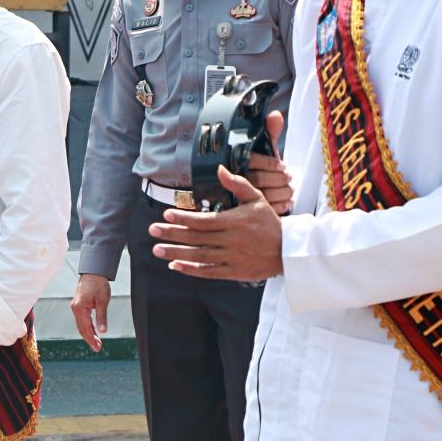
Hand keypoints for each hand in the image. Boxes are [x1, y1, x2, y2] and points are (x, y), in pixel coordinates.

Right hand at [69, 274, 108, 352]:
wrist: (93, 273)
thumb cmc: (98, 284)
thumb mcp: (102, 301)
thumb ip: (102, 317)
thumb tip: (102, 332)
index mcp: (79, 308)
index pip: (85, 328)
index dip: (91, 339)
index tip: (97, 348)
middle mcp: (75, 309)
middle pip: (81, 328)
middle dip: (89, 339)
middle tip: (98, 348)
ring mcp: (76, 307)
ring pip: (81, 325)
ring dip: (88, 334)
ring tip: (97, 343)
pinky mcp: (79, 306)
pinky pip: (82, 320)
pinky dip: (88, 327)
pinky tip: (94, 333)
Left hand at [149, 166, 283, 280]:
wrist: (289, 251)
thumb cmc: (270, 223)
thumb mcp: (257, 199)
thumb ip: (237, 184)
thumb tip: (220, 169)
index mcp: (235, 222)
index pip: (204, 220)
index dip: (183, 218)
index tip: (166, 214)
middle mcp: (231, 240)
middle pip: (196, 238)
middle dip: (172, 234)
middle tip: (152, 230)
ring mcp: (231, 257)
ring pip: (199, 256)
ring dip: (176, 253)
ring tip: (157, 249)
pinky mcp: (233, 271)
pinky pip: (208, 271)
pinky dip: (190, 269)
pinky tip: (174, 265)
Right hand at [245, 110, 292, 214]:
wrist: (240, 192)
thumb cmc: (254, 167)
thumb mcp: (261, 148)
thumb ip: (269, 133)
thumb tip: (275, 116)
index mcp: (235, 162)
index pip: (253, 162)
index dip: (272, 164)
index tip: (282, 166)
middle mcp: (234, 179)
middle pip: (260, 179)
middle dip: (280, 178)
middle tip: (288, 177)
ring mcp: (239, 198)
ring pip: (265, 195)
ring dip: (283, 191)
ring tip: (289, 188)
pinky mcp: (246, 211)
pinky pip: (266, 209)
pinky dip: (282, 205)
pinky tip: (287, 201)